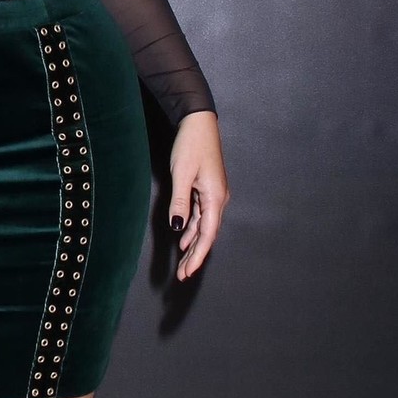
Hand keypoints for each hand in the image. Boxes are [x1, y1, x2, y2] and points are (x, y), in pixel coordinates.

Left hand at [167, 109, 228, 280]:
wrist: (198, 123)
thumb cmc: (191, 145)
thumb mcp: (182, 175)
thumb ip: (180, 202)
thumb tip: (178, 228)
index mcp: (216, 198)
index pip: (207, 235)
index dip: (197, 256)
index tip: (187, 272)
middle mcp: (218, 199)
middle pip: (207, 235)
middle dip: (195, 256)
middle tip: (183, 274)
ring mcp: (213, 195)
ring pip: (203, 227)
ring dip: (193, 244)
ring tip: (183, 262)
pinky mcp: (207, 190)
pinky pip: (200, 216)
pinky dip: (192, 229)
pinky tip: (184, 238)